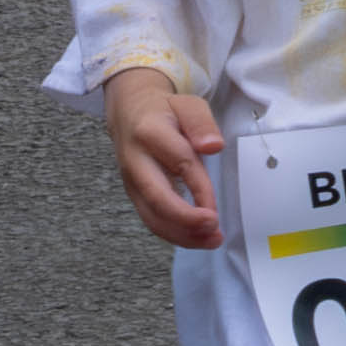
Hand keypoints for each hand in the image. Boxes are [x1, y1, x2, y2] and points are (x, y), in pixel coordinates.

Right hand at [102, 68, 225, 248]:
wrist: (129, 113)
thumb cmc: (166, 110)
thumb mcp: (188, 104)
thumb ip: (202, 123)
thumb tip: (214, 146)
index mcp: (150, 133)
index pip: (179, 163)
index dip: (199, 187)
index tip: (216, 209)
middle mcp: (135, 161)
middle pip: (156, 197)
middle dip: (184, 219)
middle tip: (213, 232)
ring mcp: (131, 181)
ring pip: (150, 214)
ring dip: (180, 233)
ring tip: (211, 242)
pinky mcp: (134, 194)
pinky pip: (150, 217)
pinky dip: (172, 232)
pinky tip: (195, 238)